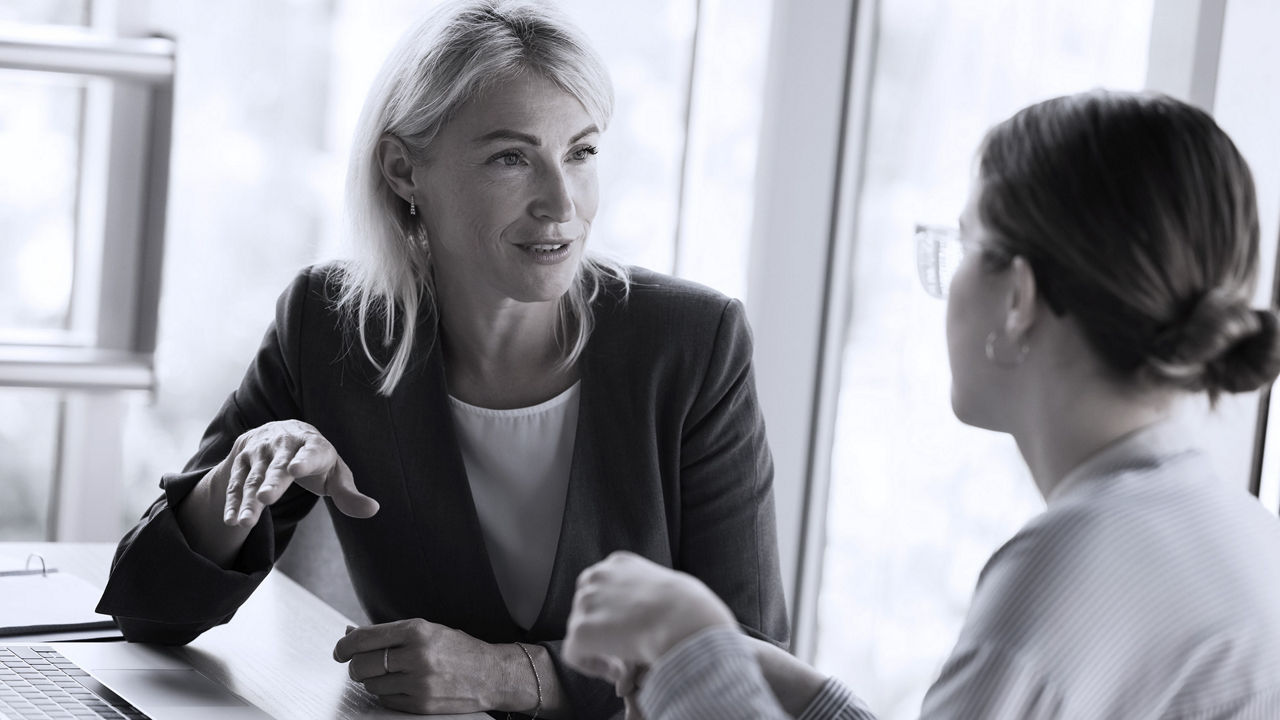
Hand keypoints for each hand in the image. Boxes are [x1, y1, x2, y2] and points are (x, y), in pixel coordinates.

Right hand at [221, 419, 378, 526]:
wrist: (280, 434)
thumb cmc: (316, 460)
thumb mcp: (336, 474)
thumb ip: (350, 494)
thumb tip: (373, 510)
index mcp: (313, 444)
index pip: (310, 452)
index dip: (304, 460)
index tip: (295, 470)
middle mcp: (283, 444)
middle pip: (277, 466)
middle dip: (271, 482)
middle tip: (266, 499)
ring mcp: (259, 452)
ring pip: (252, 479)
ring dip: (247, 501)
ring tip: (244, 523)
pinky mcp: (241, 462)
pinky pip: (235, 484)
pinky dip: (232, 503)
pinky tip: (231, 521)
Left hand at [333, 618, 509, 714]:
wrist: (491, 674)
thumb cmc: (458, 649)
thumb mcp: (426, 630)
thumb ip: (388, 633)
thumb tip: (350, 633)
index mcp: (417, 630)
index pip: (364, 638)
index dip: (344, 646)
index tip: (340, 651)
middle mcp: (417, 655)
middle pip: (362, 665)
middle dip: (357, 666)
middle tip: (362, 666)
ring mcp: (419, 682)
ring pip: (371, 685)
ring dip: (373, 681)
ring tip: (391, 675)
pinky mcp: (421, 704)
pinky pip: (386, 701)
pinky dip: (387, 694)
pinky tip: (402, 686)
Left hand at [563, 551, 735, 676]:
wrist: (684, 620)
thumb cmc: (691, 608)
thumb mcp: (671, 586)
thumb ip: (652, 593)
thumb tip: (654, 613)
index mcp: (619, 563)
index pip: (604, 589)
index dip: (614, 615)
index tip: (633, 633)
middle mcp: (597, 576)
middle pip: (587, 609)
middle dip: (603, 630)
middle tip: (627, 651)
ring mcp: (586, 601)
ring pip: (581, 631)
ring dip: (600, 649)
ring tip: (627, 664)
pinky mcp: (580, 629)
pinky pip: (574, 654)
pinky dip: (592, 666)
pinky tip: (618, 672)